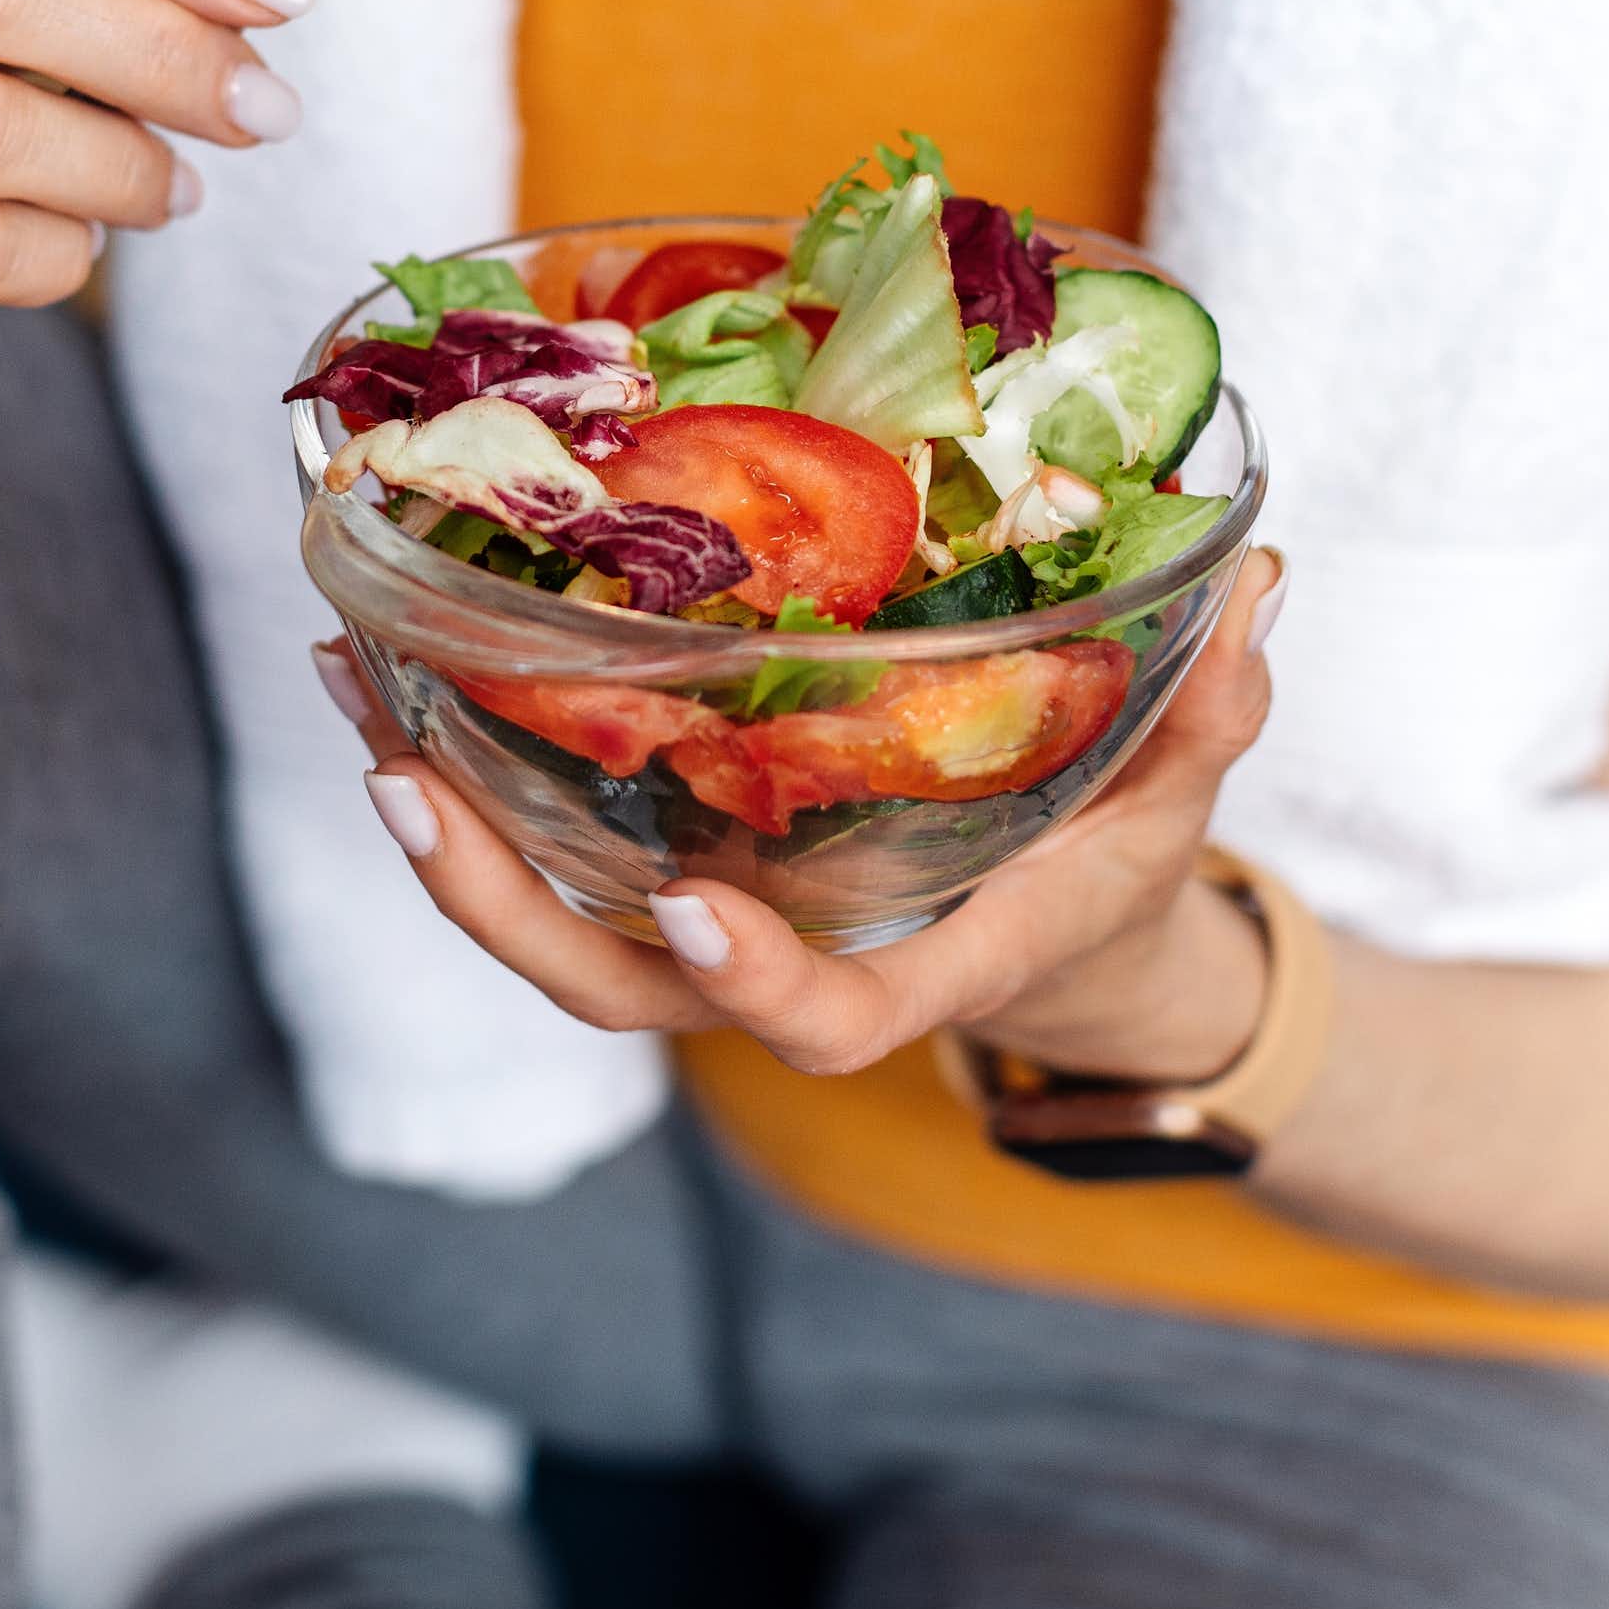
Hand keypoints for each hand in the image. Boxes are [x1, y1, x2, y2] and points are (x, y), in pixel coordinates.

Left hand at [318, 547, 1288, 1083]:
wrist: (1045, 930)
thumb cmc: (1107, 863)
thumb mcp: (1176, 795)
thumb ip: (1209, 710)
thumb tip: (1258, 585)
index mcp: (919, 958)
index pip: (828, 1023)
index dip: (755, 985)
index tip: (692, 904)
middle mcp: (791, 953)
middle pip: (619, 989)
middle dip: (501, 905)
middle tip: (405, 778)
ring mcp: (715, 917)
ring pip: (555, 924)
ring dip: (442, 822)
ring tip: (350, 692)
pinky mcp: (671, 860)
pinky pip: (550, 846)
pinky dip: (463, 770)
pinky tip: (391, 669)